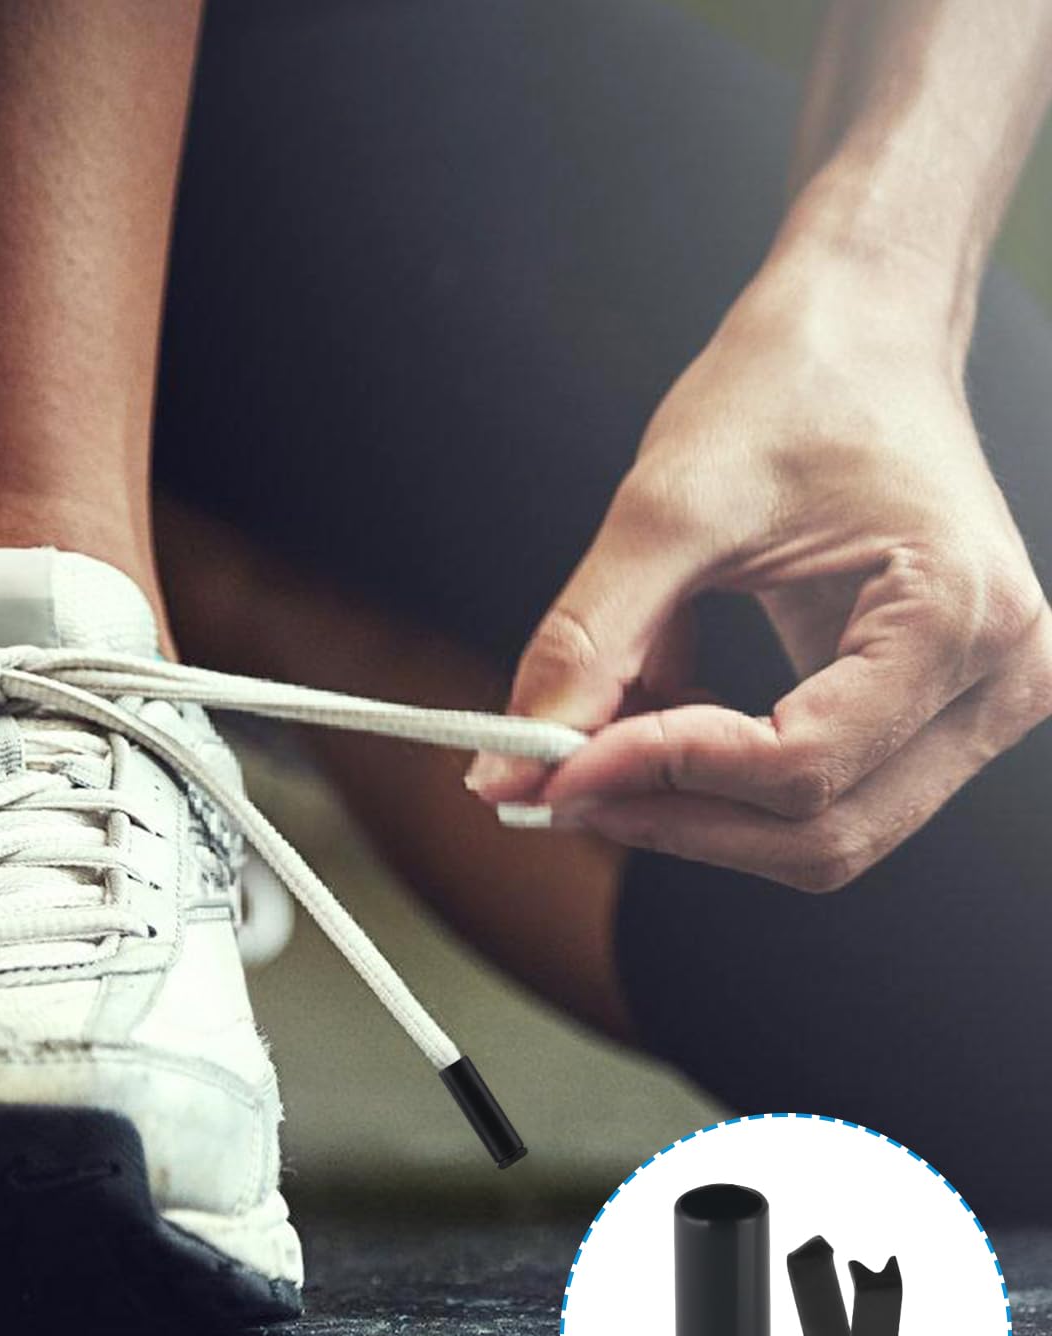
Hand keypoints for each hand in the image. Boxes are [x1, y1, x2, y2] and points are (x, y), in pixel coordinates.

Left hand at [468, 250, 1051, 890]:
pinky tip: (656, 721)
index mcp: (959, 615)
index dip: (659, 780)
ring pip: (820, 832)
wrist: (861, 334)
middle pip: (820, 831)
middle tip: (557, 783)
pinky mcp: (933, 712)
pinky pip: (821, 794)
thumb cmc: (789, 388)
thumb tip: (507, 771)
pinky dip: (721, 782)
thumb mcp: (667, 509)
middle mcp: (998, 678)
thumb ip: (586, 646)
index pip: (798, 766)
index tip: (552, 769)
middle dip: (672, 817)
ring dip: (693, 810)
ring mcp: (977, 704)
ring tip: (601, 742)